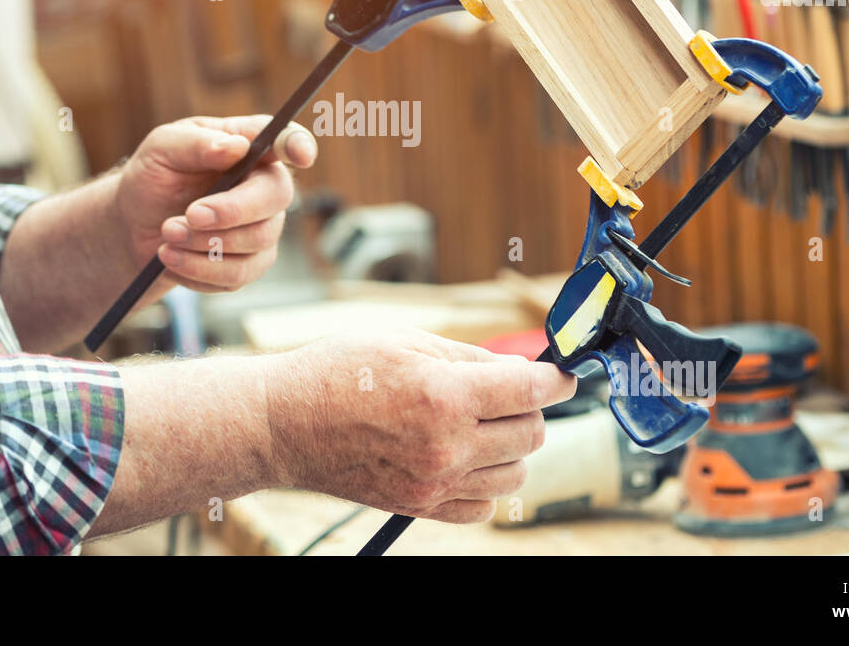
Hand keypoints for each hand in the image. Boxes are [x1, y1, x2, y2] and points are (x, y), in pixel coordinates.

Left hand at [115, 115, 317, 293]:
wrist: (133, 227)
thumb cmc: (153, 178)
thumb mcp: (161, 149)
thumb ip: (196, 143)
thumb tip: (236, 148)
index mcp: (249, 146)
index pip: (286, 140)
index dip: (299, 146)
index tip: (302, 155)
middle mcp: (264, 185)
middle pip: (277, 196)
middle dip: (232, 211)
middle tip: (188, 216)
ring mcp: (263, 227)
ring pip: (256, 242)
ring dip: (205, 245)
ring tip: (166, 238)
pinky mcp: (250, 264)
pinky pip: (238, 275)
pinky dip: (198, 270)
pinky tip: (173, 259)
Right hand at [264, 328, 575, 522]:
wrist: (285, 424)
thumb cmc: (338, 371)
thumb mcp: (405, 342)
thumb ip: (470, 357)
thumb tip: (520, 369)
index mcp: (445, 395)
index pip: (530, 391)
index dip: (555, 379)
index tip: (562, 375)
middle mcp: (446, 445)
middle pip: (531, 434)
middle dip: (529, 408)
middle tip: (507, 391)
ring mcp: (435, 482)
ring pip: (515, 474)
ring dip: (511, 447)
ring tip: (482, 423)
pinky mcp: (421, 506)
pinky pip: (484, 506)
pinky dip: (487, 482)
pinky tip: (466, 455)